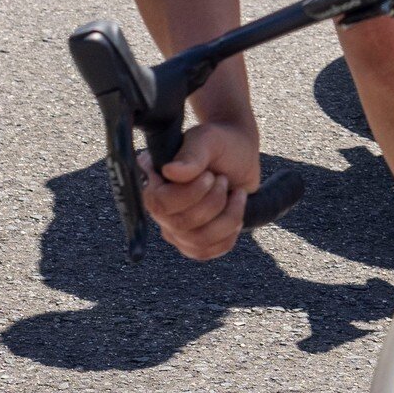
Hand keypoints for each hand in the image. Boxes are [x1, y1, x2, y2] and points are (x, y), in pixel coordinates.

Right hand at [137, 118, 260, 260]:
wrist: (241, 155)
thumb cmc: (221, 144)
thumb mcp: (208, 140)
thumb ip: (192, 154)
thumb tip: (170, 171)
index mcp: (153, 180)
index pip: (159, 203)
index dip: (189, 195)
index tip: (209, 175)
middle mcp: (158, 207)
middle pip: (180, 225)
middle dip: (213, 202)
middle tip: (222, 179)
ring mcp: (174, 227)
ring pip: (197, 242)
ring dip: (226, 216)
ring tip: (232, 192)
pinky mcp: (192, 240)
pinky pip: (207, 252)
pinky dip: (229, 233)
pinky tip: (234, 210)